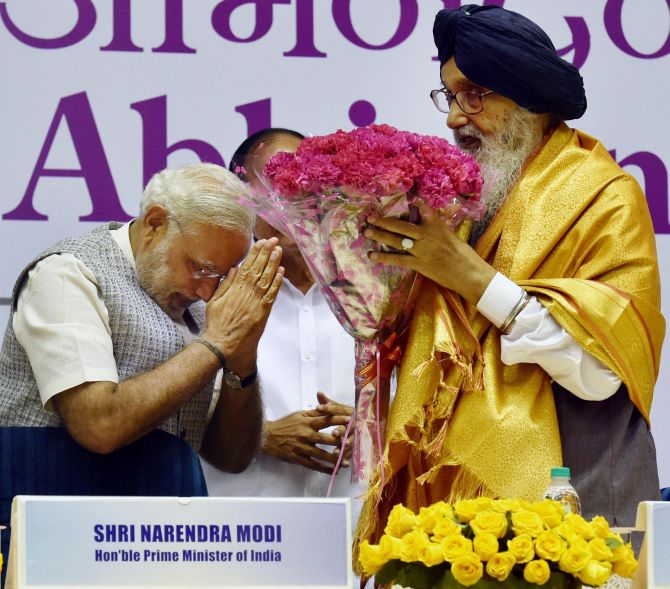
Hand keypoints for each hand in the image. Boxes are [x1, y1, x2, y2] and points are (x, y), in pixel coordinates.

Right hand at [202, 238, 283, 374]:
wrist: (222, 344)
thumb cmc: (216, 324)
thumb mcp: (214, 301)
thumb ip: (224, 284)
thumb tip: (233, 269)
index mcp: (233, 289)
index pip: (246, 267)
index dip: (254, 254)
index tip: (261, 242)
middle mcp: (245, 293)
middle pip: (258, 269)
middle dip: (266, 253)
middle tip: (273, 240)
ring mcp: (255, 302)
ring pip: (266, 279)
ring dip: (273, 264)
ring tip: (278, 250)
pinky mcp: (262, 312)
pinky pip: (271, 295)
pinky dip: (276, 283)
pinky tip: (281, 271)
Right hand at [263, 392, 353, 473]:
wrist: (267, 437)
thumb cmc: (285, 424)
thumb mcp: (299, 415)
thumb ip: (314, 413)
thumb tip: (328, 407)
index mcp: (306, 422)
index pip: (325, 420)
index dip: (338, 420)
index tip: (350, 420)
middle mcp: (305, 435)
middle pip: (325, 439)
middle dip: (338, 442)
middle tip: (351, 444)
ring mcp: (301, 448)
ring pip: (320, 454)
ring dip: (333, 459)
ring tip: (344, 463)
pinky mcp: (297, 458)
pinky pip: (312, 465)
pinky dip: (323, 469)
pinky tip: (332, 471)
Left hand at [364, 201, 495, 303]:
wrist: (467, 273)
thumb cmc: (463, 255)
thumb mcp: (452, 236)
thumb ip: (439, 226)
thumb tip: (429, 218)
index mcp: (436, 227)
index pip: (425, 211)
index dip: (417, 204)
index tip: (409, 199)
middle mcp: (426, 236)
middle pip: (402, 226)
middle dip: (385, 221)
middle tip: (370, 217)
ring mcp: (421, 250)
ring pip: (396, 241)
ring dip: (380, 236)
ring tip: (366, 232)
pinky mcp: (418, 264)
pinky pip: (398, 260)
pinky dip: (384, 257)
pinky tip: (372, 255)